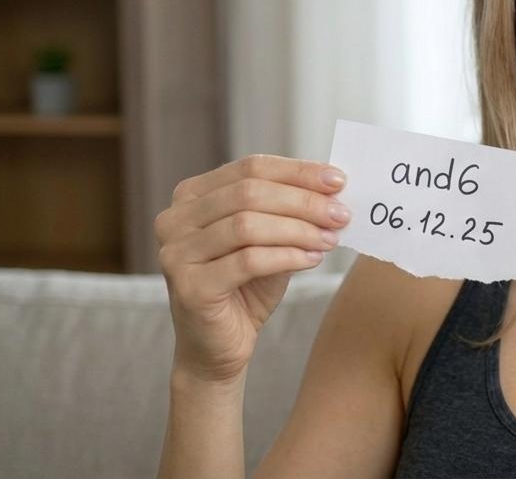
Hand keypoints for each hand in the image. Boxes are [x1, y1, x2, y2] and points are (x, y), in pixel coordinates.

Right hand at [155, 154, 350, 384]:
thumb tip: (334, 188)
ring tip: (330, 239)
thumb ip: (290, 211)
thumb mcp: (270, 240)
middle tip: (340, 213)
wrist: (218, 348)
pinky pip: (247, 261)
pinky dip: (286, 257)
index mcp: (191, 196)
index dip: (297, 171)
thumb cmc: (246, 288)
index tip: (338, 180)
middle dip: (303, 201)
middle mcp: (175, 219)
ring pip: (247, 225)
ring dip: (298, 229)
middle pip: (249, 193)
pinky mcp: (189, 286)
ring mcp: (176, 253)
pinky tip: (312, 260)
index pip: (250, 168)